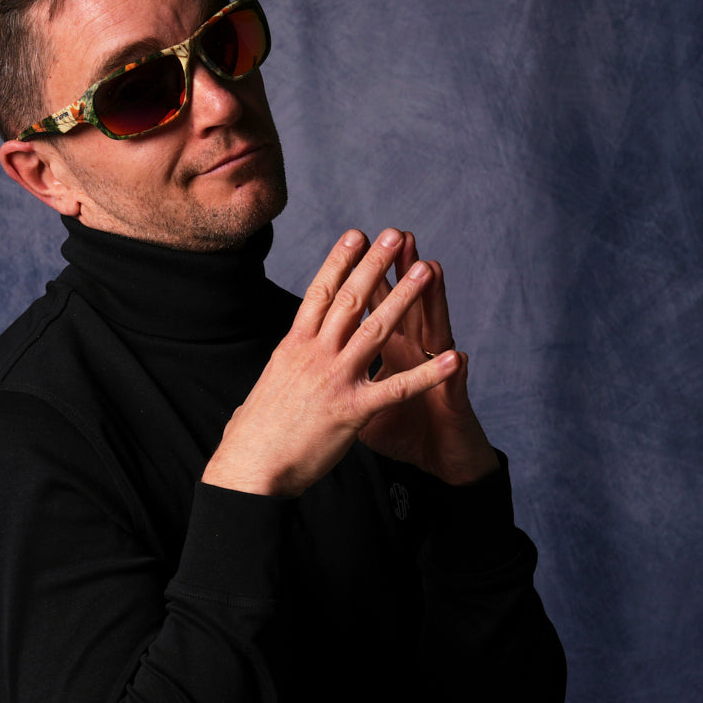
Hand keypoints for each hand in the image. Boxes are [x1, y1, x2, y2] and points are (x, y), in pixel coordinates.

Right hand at [202, 228, 474, 497]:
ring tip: (426, 270)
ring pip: (375, 329)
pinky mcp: (352, 410)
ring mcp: (334, 379)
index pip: (319, 294)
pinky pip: (397, 388)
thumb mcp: (268, 386)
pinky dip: (429, 374)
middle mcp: (314, 354)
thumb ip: (285, 367)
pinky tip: (453, 359)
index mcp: (293, 346)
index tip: (354, 235)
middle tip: (394, 235)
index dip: (338, 261)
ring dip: (404, 297)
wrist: (249, 467)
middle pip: (349, 299)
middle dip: (374, 264)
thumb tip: (284, 361)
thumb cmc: (253, 434)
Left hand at [357, 231, 499, 484]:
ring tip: (430, 268)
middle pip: (402, 307)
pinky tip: (457, 357)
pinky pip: (448, 393)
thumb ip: (350, 376)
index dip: (363, 277)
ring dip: (431, 303)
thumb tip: (317, 360)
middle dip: (397, 273)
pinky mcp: (449, 405)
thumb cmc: (407, 433)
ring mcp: (435, 375)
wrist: (445, 461)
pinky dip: (449, 377)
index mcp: (389, 352)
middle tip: (395, 235)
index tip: (354, 242)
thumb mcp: (367, 403)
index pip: (372, 308)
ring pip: (432, 333)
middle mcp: (413, 356)